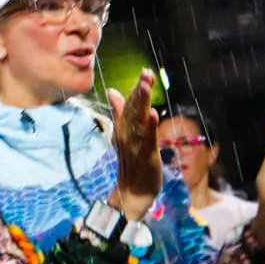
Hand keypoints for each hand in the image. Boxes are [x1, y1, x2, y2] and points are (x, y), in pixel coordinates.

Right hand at [107, 69, 162, 216]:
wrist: (132, 191)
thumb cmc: (132, 162)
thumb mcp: (126, 134)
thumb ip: (120, 112)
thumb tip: (112, 91)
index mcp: (123, 127)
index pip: (129, 103)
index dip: (137, 88)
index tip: (145, 71)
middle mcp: (127, 133)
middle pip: (133, 108)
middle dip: (140, 91)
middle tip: (146, 73)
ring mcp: (135, 144)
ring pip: (138, 120)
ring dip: (142, 103)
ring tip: (146, 87)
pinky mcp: (145, 155)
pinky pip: (147, 138)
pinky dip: (148, 126)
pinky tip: (152, 114)